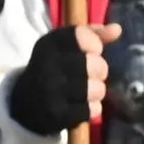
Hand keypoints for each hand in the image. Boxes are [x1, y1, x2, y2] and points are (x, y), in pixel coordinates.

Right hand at [4, 22, 119, 135]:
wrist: (26, 102)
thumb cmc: (54, 68)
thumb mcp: (65, 46)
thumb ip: (92, 35)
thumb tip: (117, 29)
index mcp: (48, 45)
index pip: (82, 36)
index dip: (94, 44)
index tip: (92, 50)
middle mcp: (46, 67)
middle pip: (96, 65)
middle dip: (100, 70)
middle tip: (92, 74)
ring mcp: (49, 93)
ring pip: (98, 89)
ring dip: (97, 91)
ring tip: (87, 90)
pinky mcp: (56, 115)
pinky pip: (92, 110)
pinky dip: (92, 108)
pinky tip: (81, 104)